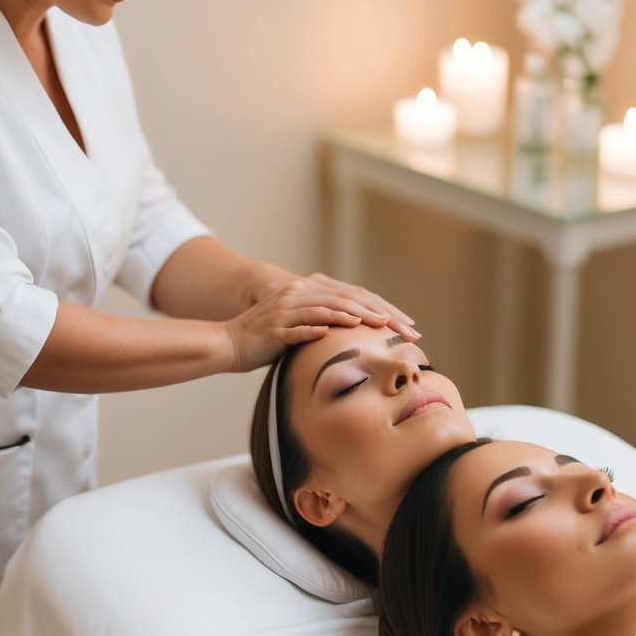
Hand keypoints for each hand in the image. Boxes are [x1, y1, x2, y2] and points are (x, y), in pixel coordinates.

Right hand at [247, 263, 418, 341]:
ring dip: (356, 317)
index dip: (384, 308)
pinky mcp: (275, 328)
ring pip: (328, 310)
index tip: (407, 323)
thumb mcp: (300, 327)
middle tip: (405, 329)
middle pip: (348, 300)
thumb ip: (325, 325)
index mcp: (309, 293)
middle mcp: (300, 295)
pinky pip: (300, 327)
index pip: (355, 297)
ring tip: (379, 325)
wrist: (228, 343)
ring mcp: (287, 310)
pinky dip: (318, 329)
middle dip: (380, 314)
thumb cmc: (266, 341)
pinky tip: (335, 334)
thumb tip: (357, 337)